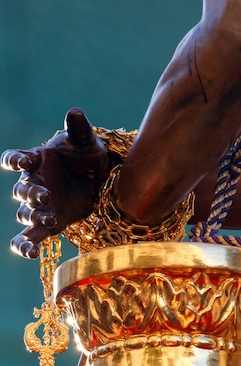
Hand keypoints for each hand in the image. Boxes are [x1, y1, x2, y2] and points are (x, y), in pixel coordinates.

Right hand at [1, 108, 110, 258]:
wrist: (102, 177)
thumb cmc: (88, 154)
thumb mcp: (87, 141)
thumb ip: (79, 129)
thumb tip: (75, 111)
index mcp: (36, 160)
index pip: (13, 158)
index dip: (14, 160)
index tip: (27, 161)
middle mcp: (33, 182)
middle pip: (21, 191)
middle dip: (31, 194)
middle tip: (46, 196)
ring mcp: (40, 205)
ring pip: (24, 214)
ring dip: (34, 216)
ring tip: (49, 217)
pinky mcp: (51, 222)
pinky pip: (32, 236)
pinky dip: (27, 246)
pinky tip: (32, 254)